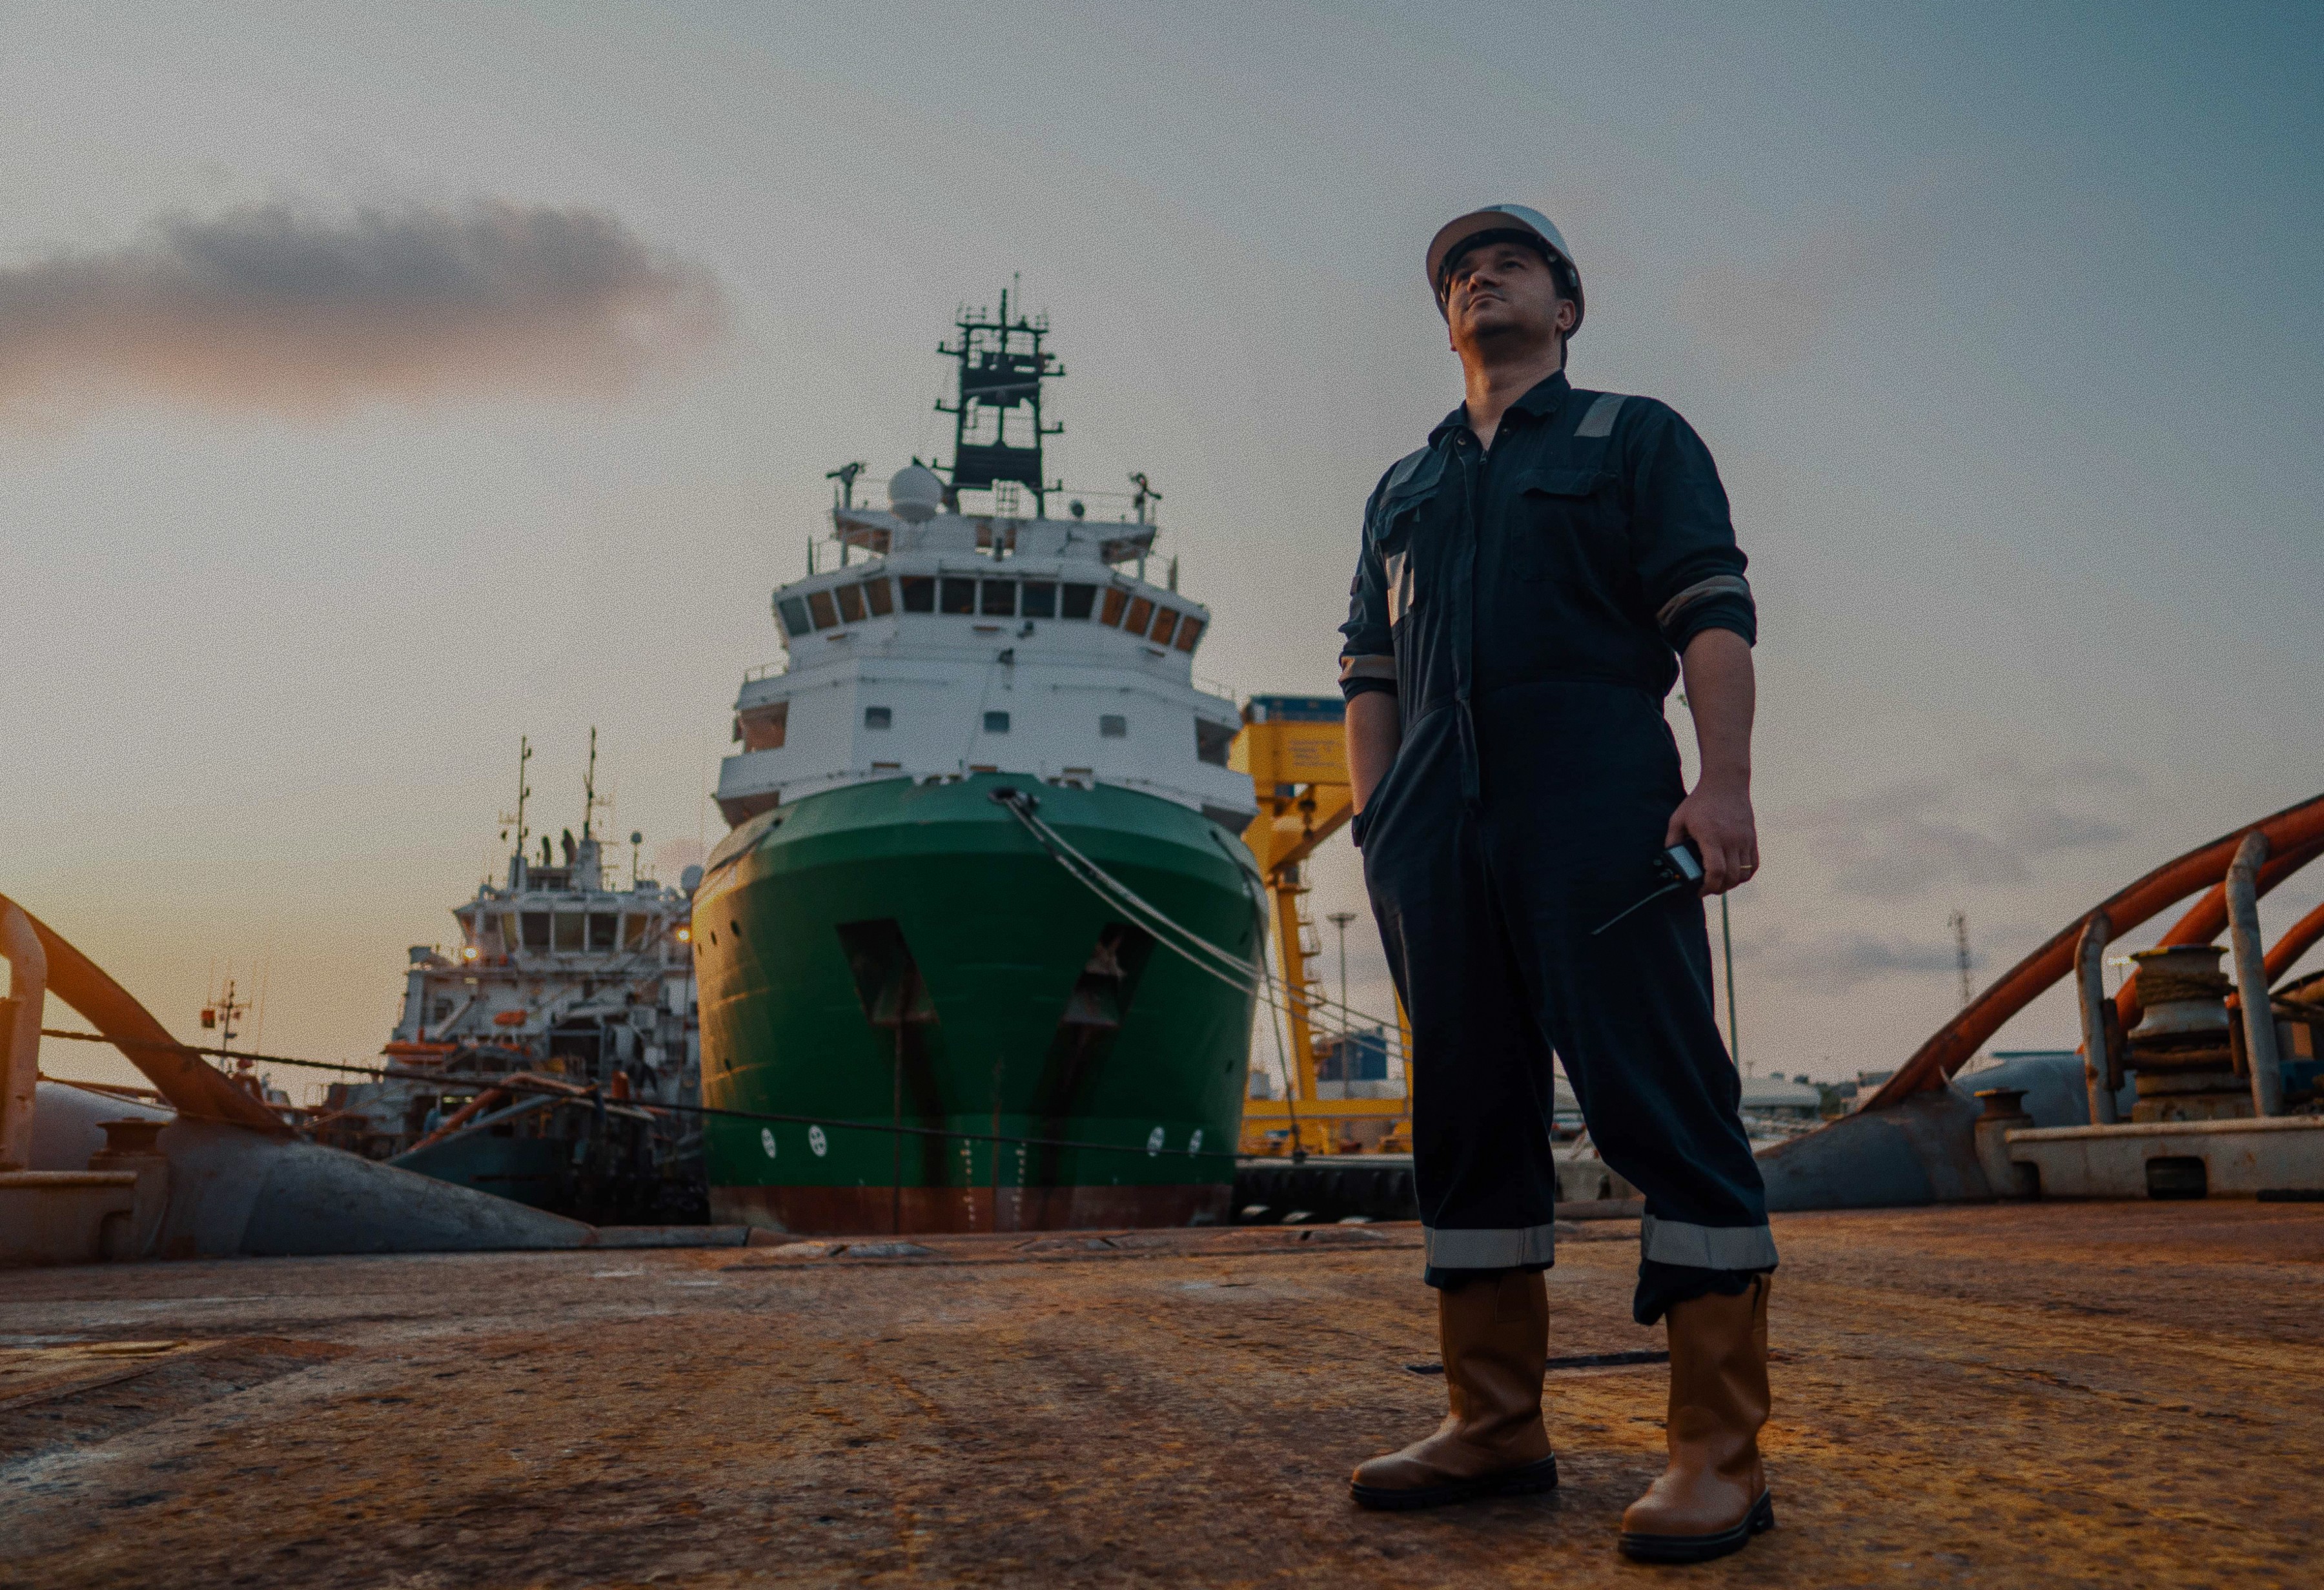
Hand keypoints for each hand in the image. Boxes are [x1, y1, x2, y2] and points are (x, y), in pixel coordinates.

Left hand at [1665, 774, 1757, 895]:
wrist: (1726, 783)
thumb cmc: (1700, 801)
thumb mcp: (1679, 818)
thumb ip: (1672, 840)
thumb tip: (1670, 859)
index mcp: (1711, 837)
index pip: (1715, 871)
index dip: (1708, 887)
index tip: (1699, 891)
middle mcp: (1731, 841)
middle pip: (1730, 877)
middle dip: (1718, 889)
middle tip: (1707, 889)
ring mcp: (1744, 840)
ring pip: (1744, 874)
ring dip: (1732, 884)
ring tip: (1720, 883)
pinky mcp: (1752, 838)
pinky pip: (1753, 865)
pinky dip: (1745, 875)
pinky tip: (1734, 875)